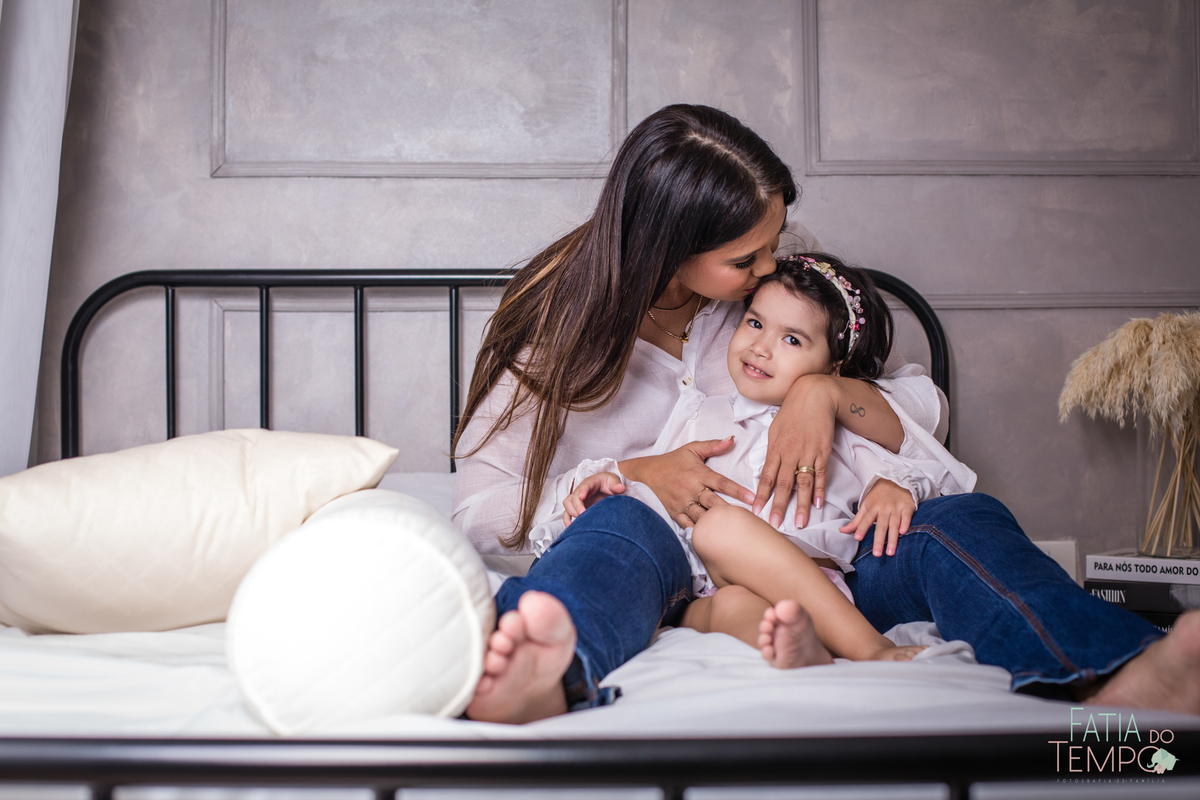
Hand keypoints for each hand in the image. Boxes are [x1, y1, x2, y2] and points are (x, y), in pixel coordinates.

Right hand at [562, 472, 624, 525]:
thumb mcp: (613, 481)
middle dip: (576, 506)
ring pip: (568, 504)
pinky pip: (567, 512)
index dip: (582, 491)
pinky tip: (571, 526)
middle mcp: (581, 490)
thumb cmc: (609, 483)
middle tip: (583, 514)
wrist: (607, 487)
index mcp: (590, 482)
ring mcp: (578, 499)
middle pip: (573, 496)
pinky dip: (567, 519)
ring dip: (572, 512)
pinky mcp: (577, 507)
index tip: (582, 497)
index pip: (584, 486)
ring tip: (580, 519)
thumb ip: (616, 485)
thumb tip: (621, 488)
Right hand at [620, 437, 753, 528]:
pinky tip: (711, 540)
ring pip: (702, 517)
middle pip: (714, 503)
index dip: (738, 491)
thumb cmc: (672, 461)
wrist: (645, 474)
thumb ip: (713, 445)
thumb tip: (732, 439)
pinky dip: (699, 532)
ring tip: (733, 532)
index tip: (752, 498)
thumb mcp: (691, 449)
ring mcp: (682, 503)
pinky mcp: (675, 514)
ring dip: (716, 524)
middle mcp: (691, 489)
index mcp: (698, 473)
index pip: (722, 482)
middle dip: (729, 511)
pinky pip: (689, 526)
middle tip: (746, 519)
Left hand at [755, 374, 836, 528]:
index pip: (766, 477)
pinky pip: (821, 474)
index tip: (755, 511)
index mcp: (775, 448)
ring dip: (802, 504)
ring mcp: (807, 453)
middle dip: (778, 506)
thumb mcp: (775, 430)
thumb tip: (767, 469)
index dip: (761, 495)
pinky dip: (820, 489)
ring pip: (803, 483)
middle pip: (783, 484)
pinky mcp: (823, 452)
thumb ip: (772, 451)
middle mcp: (790, 453)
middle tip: (775, 524)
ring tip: (800, 522)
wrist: (814, 396)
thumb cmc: (792, 412)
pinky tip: (818, 504)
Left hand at [839, 479, 915, 556]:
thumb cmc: (878, 496)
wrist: (895, 480)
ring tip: (890, 552)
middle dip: (879, 540)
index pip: (866, 520)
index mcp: (872, 508)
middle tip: (876, 554)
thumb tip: (841, 531)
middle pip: (881, 526)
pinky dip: (906, 524)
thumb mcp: (866, 505)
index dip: (861, 528)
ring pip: (894, 524)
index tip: (857, 538)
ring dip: (893, 539)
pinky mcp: (908, 507)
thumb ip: (856, 521)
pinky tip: (904, 533)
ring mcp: (896, 508)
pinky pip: (907, 516)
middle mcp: (884, 508)